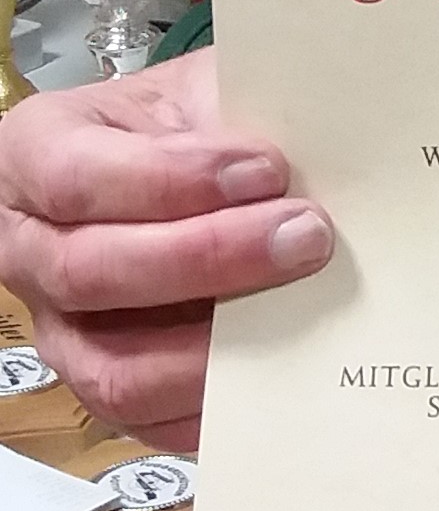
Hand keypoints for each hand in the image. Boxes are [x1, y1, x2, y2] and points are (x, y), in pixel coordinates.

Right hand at [0, 47, 333, 450]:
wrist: (200, 169)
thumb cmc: (198, 124)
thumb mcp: (211, 86)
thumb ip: (248, 108)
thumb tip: (333, 139)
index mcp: (38, 155)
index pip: (77, 177)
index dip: (170, 179)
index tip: (267, 168)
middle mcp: (32, 250)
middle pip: (94, 273)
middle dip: (209, 258)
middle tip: (307, 234)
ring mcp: (64, 330)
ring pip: (116, 369)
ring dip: (217, 347)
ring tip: (306, 304)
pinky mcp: (110, 389)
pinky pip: (155, 423)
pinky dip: (224, 404)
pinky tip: (290, 366)